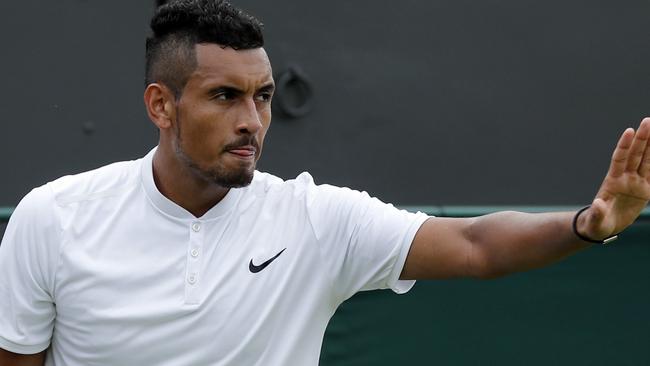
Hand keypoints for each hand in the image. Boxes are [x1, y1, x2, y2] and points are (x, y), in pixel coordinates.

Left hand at [577, 118, 649, 239]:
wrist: (603, 226)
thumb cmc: (596, 222)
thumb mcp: (595, 220)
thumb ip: (597, 212)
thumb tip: (597, 203)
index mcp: (612, 181)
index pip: (619, 159)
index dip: (623, 145)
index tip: (629, 131)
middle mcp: (625, 178)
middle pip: (635, 154)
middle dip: (641, 138)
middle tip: (647, 121)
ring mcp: (635, 182)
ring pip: (645, 160)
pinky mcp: (644, 190)